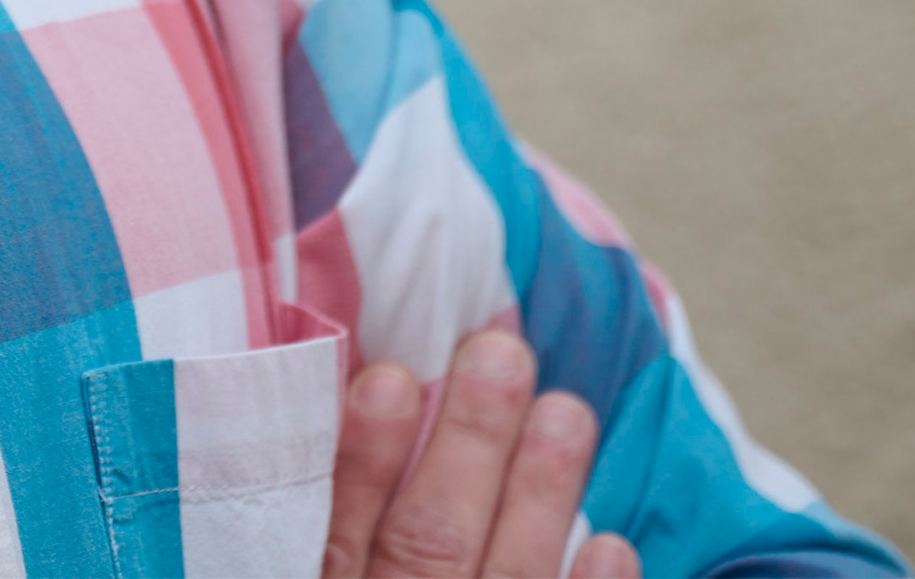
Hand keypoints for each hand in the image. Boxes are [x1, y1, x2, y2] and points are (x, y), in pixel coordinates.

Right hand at [320, 326, 639, 578]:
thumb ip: (301, 535)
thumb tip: (354, 403)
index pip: (336, 534)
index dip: (363, 457)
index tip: (390, 379)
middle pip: (427, 541)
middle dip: (468, 444)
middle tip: (499, 357)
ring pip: (504, 578)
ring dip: (537, 497)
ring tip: (567, 414)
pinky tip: (613, 544)